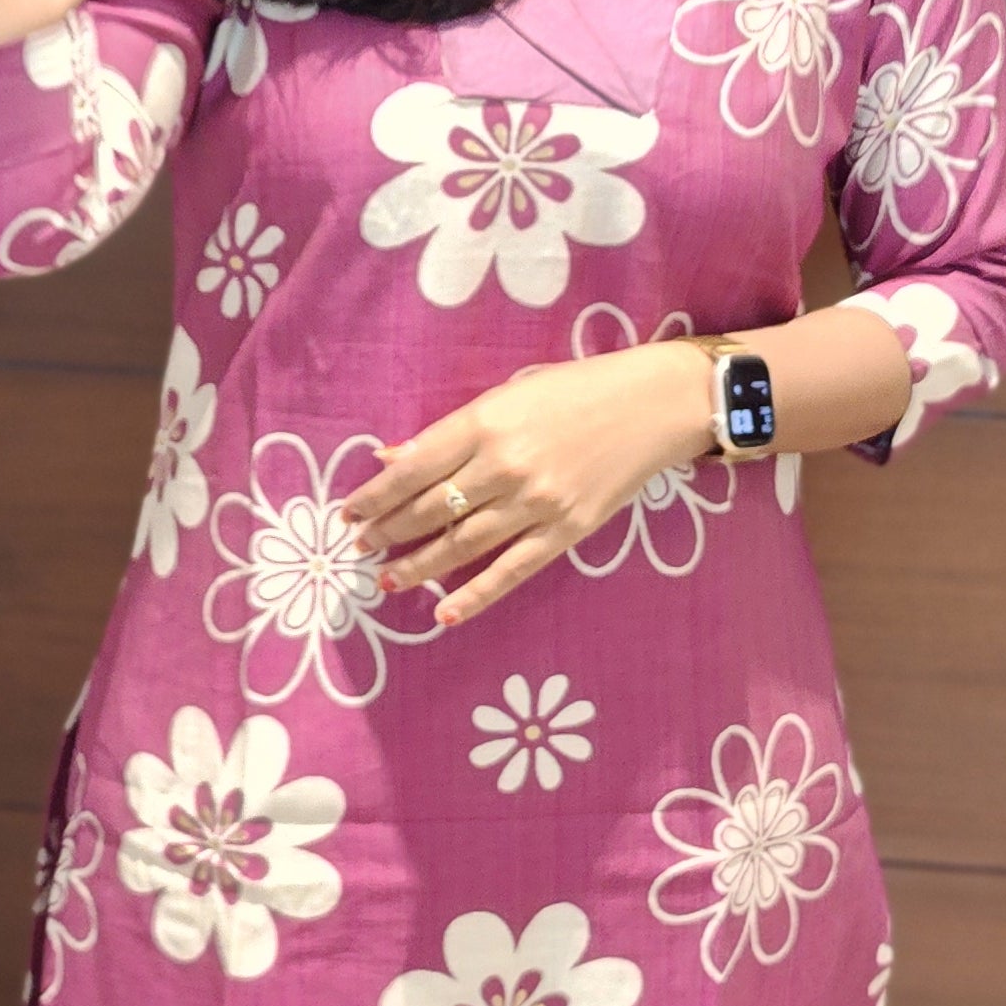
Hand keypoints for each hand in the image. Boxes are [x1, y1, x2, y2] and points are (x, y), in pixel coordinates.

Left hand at [341, 343, 719, 627]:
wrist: (654, 405)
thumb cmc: (577, 390)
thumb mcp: (509, 394)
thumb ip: (452, 431)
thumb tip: (393, 459)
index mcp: (486, 423)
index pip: (413, 469)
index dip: (376, 495)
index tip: (351, 512)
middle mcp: (505, 466)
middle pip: (430, 509)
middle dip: (389, 531)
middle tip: (361, 546)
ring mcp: (536, 504)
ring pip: (461, 544)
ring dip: (418, 565)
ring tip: (387, 578)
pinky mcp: (565, 532)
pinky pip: (511, 572)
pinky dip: (474, 596)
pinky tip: (443, 614)